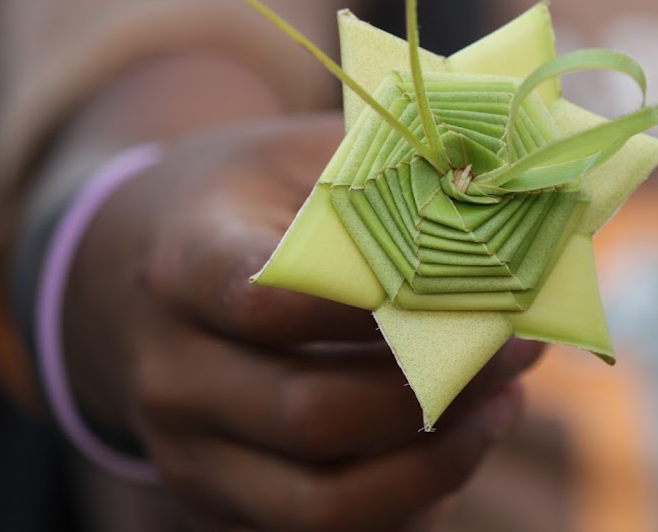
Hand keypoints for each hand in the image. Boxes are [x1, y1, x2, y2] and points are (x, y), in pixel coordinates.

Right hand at [62, 113, 542, 530]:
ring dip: (435, 465)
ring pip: (320, 503)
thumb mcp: (296, 160)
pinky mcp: (216, 499)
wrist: (138, 272)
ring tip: (504, 408)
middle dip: (437, 391)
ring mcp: (186, 449)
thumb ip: (390, 185)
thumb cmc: (243, 204)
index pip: (271, 303)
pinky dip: (405, 507)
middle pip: (311, 415)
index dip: (380, 307)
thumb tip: (519, 227)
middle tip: (517, 349)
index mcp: (183, 266)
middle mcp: (171, 370)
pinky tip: (458, 450)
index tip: (478, 288)